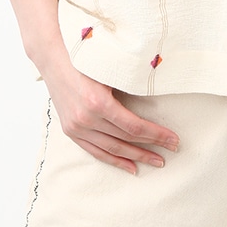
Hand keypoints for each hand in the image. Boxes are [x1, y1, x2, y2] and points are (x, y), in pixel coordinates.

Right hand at [42, 51, 179, 174]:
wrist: (53, 59)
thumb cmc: (86, 59)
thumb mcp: (110, 69)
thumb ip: (131, 83)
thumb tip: (160, 93)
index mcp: (98, 102)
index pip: (134, 127)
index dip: (156, 135)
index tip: (173, 139)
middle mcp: (86, 119)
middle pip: (126, 140)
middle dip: (152, 147)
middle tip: (172, 151)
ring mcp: (77, 127)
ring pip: (112, 149)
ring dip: (136, 157)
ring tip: (156, 162)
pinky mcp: (71, 131)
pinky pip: (95, 151)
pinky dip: (113, 160)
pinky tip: (131, 167)